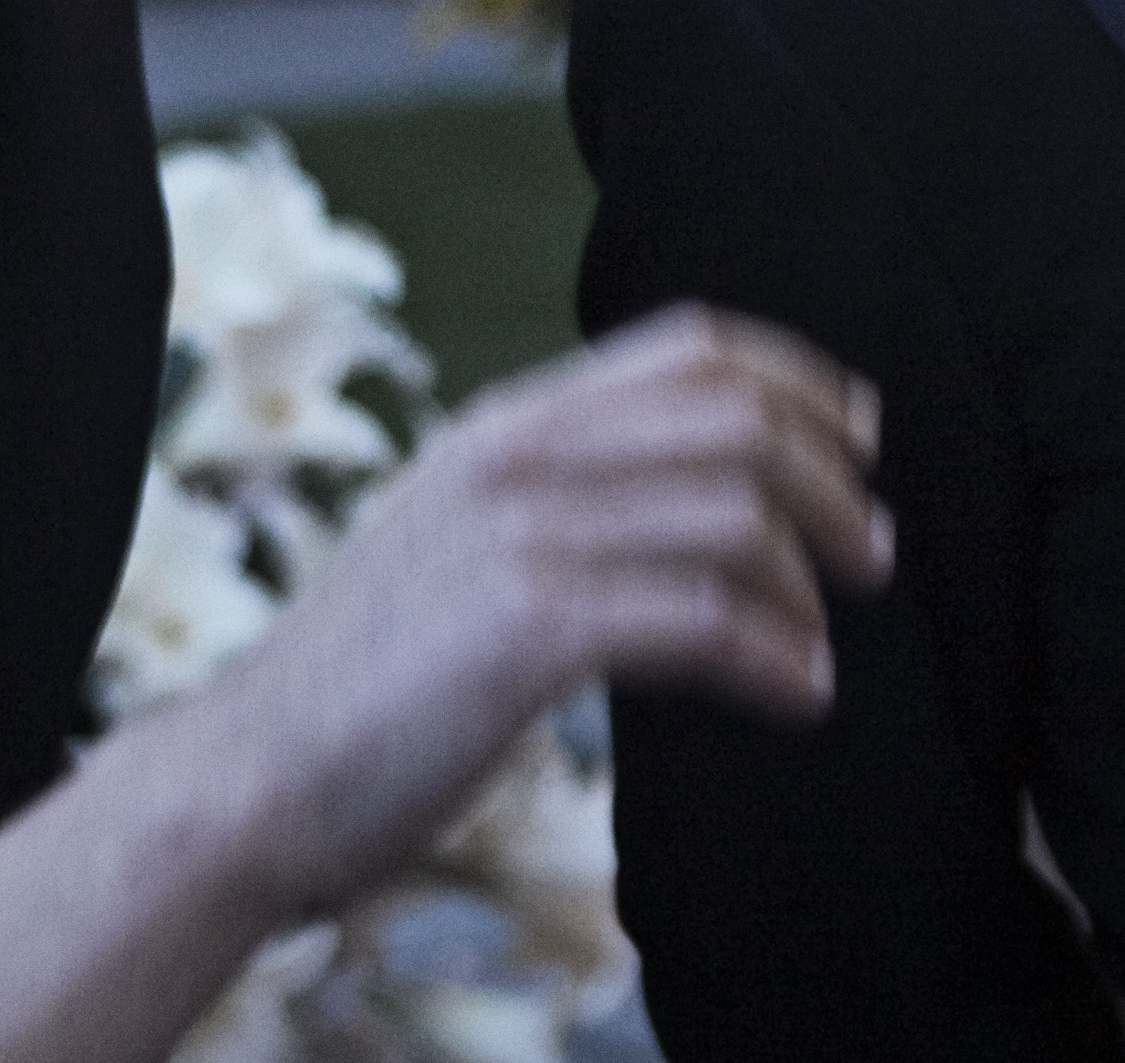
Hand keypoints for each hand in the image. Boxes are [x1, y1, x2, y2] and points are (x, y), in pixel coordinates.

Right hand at [183, 302, 891, 913]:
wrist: (253, 775)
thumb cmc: (366, 681)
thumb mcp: (454, 542)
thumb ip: (555, 500)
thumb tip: (694, 500)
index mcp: (503, 427)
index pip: (689, 348)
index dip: (800, 381)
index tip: (859, 437)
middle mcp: (514, 459)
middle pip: (733, 417)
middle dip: (830, 480)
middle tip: (871, 552)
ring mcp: (520, 537)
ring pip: (732, 513)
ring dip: (808, 581)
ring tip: (825, 643)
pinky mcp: (529, 628)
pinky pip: (700, 618)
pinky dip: (772, 656)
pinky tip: (795, 695)